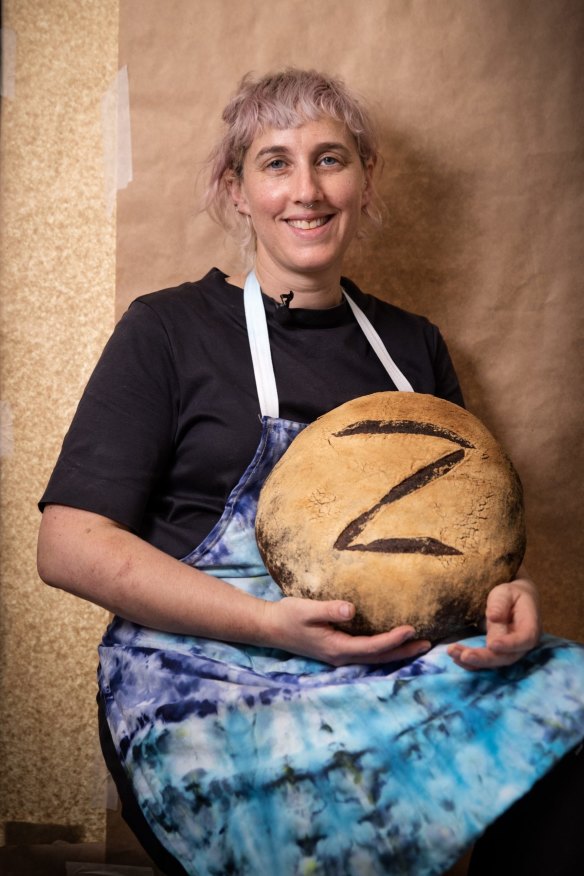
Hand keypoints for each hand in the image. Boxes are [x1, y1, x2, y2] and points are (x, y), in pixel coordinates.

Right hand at [262, 596, 430, 666]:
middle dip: (404, 651)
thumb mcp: (306, 610)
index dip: (393, 639)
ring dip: (397, 653)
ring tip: (418, 645)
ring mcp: (339, 657)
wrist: (270, 627)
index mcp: (337, 648)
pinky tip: (392, 643)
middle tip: (428, 644)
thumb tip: (351, 609)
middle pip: (379, 658)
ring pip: (375, 659)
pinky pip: (367, 654)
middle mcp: (341, 657)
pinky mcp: (337, 651)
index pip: (372, 646)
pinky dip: (384, 650)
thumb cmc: (288, 616)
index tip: (411, 629)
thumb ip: (329, 609)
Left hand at [447, 577, 541, 670]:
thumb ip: (500, 604)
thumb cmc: (511, 594)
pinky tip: (455, 657)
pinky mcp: (497, 653)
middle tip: (464, 655)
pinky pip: (485, 661)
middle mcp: (522, 644)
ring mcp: (510, 651)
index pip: (524, 639)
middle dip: (484, 658)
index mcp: (530, 626)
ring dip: (473, 661)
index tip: (492, 644)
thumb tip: (493, 617)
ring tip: (452, 653)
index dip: (509, 644)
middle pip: (506, 657)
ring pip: (494, 662)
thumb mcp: (506, 592)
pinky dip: (470, 662)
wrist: (514, 601)